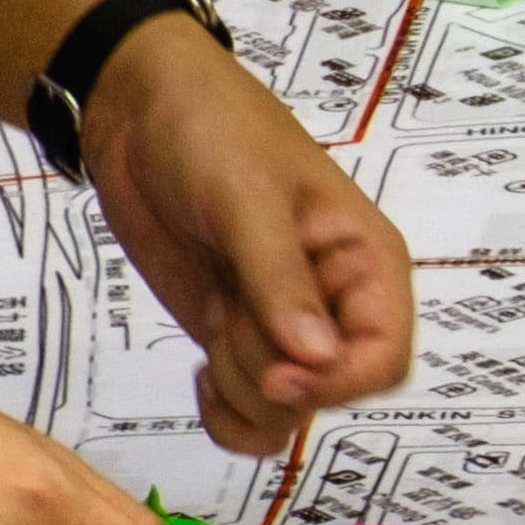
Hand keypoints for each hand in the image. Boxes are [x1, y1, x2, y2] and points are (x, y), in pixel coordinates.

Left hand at [79, 25, 417, 455]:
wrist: (139, 109)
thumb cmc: (212, 129)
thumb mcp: (247, 197)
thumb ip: (279, 280)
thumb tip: (318, 360)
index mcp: (366, 264)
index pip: (384, 359)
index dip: (336, 381)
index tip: (279, 371)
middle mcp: (336, 304)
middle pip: (332, 393)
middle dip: (272, 378)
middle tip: (228, 322)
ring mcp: (282, 327)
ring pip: (289, 413)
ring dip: (242, 394)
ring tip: (214, 326)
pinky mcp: (236, 338)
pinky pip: (251, 411)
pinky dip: (226, 415)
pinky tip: (201, 378)